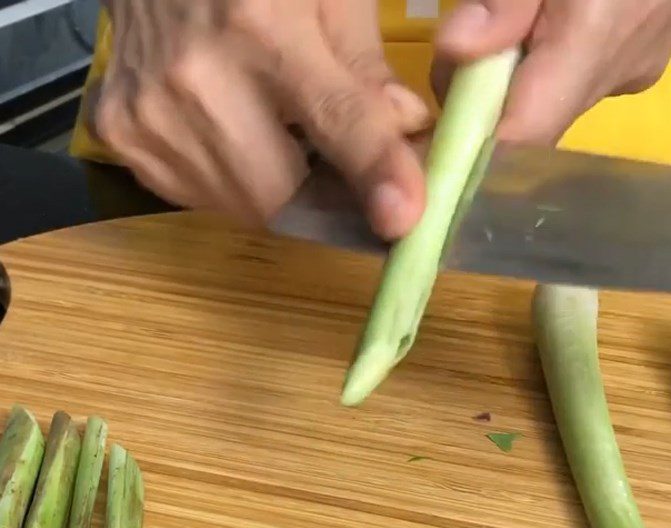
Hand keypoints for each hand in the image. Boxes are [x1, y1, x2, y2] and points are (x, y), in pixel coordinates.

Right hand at [90, 1, 429, 238]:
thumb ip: (367, 68)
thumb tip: (406, 132)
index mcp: (262, 25)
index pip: (336, 119)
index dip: (376, 172)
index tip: (404, 216)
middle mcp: (197, 75)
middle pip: (282, 194)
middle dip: (322, 198)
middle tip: (339, 175)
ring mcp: (150, 110)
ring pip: (241, 205)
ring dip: (276, 190)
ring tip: (277, 135)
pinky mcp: (122, 133)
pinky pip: (198, 195)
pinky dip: (230, 182)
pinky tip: (233, 133)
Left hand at [433, 0, 670, 144]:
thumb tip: (456, 55)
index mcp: (596, 37)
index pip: (522, 135)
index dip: (472, 145)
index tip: (434, 132)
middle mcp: (620, 69)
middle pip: (534, 121)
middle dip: (486, 101)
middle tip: (465, 49)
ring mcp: (637, 66)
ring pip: (554, 100)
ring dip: (515, 80)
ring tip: (512, 21)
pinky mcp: (645, 56)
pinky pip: (579, 78)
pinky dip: (547, 63)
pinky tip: (548, 20)